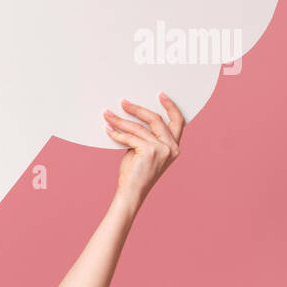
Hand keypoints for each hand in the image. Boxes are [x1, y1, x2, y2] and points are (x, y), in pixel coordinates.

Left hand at [102, 93, 184, 207]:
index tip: (161, 95)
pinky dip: (117, 133)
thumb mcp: (144, 150)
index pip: (178, 122)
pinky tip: (108, 129)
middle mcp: (172, 147)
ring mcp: (162, 149)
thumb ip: (145, 136)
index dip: (171, 107)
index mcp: (174, 146)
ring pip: (139, 127)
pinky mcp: (149, 151)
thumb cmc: (136, 173)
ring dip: (120, 120)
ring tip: (108, 115)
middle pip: (156, 119)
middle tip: (123, 102)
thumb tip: (132, 119)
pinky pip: (130, 137)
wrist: (132, 192)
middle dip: (138, 109)